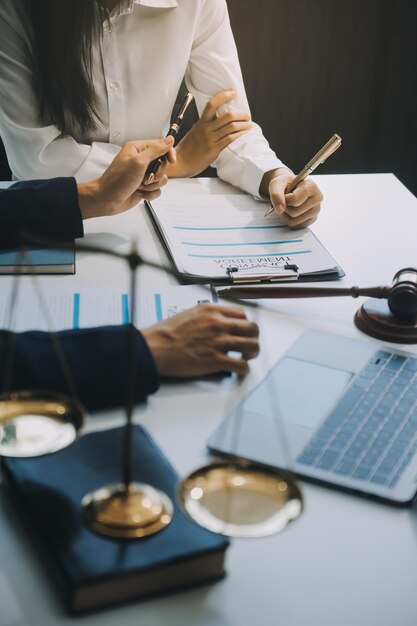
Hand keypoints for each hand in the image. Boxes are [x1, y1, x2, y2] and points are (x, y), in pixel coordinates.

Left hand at [77, 137, 175, 218]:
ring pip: (162, 179)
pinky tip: (140, 194)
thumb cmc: (117, 180)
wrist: (107, 199)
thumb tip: (169, 140)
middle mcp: (141, 161)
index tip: (172, 161)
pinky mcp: (144, 187)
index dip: (169, 153)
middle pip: (163, 164)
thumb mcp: (138, 161)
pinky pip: (157, 190)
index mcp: (138, 149)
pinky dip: (150, 194)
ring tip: (139, 186)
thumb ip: (156, 150)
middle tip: (145, 177)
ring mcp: (143, 175)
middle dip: (157, 174)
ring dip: (152, 185)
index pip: (161, 146)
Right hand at [142, 303, 259, 377]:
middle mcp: (218, 323)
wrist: (155, 347)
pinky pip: (241, 365)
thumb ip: (206, 316)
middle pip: (251, 329)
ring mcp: (218, 342)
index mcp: (211, 310)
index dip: (245, 325)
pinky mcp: (215, 360)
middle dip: (253, 338)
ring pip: (251, 346)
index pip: (242, 315)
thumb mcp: (189, 314)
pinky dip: (243, 369)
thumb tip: (217, 323)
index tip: (243, 332)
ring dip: (252, 353)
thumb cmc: (166, 333)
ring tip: (246, 358)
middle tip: (249, 346)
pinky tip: (239, 371)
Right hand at [167, 90, 251, 177]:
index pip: (212, 104)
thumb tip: (218, 122)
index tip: (233, 93)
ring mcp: (210, 139)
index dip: (224, 96)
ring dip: (243, 125)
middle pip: (227, 116)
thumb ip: (205, 127)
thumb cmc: (188, 149)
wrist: (181, 162)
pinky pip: (230, 139)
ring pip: (231, 127)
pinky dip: (239, 135)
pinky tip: (243, 134)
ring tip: (249, 125)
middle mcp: (206, 129)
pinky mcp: (213, 149)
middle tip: (247, 116)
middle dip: (241, 115)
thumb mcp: (195, 133)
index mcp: (201, 123)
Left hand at [261, 168, 322, 228]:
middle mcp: (317, 198)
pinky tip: (291, 211)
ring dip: (286, 215)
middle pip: (294, 213)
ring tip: (288, 206)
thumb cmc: (285, 184)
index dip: (284, 199)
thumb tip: (280, 210)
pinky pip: (296, 226)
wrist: (290, 188)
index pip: (295, 200)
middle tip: (285, 201)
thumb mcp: (276, 183)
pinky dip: (290, 220)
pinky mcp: (312, 219)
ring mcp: (316, 210)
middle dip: (285, 208)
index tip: (284, 194)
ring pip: (294, 221)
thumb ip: (276, 194)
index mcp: (311, 186)